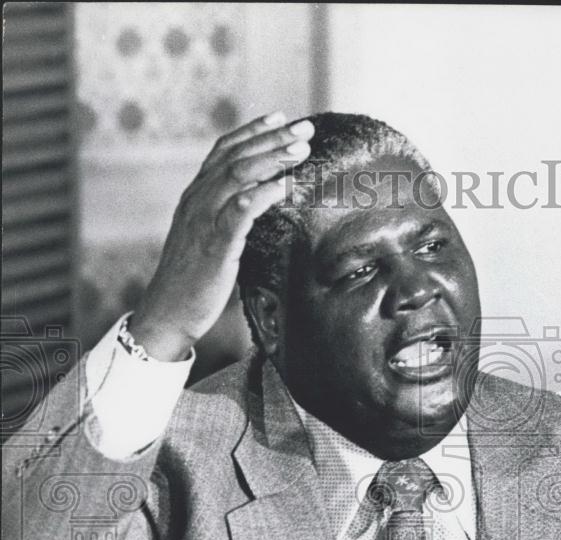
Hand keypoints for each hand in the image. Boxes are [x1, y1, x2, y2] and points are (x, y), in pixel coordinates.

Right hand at [131, 111, 313, 360]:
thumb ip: (224, 217)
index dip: (252, 131)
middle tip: (305, 129)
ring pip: (238, 175)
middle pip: (236, 156)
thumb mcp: (207, 239)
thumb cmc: (192, 281)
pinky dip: (265, 193)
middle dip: (272, 139)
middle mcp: (197, 200)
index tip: (280, 118)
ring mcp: (204, 221)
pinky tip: (286, 186)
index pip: (223, 151)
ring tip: (302, 151)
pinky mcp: (215, 245)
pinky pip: (241, 211)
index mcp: (195, 196)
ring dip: (273, 159)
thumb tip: (254, 204)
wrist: (168, 312)